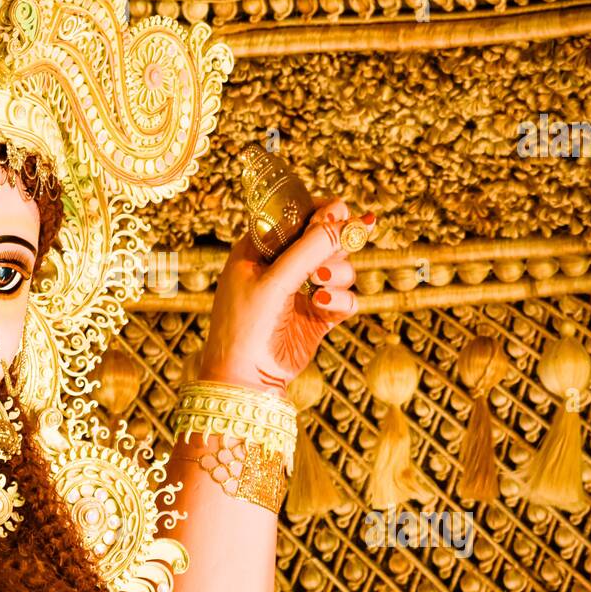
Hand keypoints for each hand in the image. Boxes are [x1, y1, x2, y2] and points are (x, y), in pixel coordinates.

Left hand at [198, 198, 371, 397]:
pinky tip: (323, 307)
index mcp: (260, 248)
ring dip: (338, 273)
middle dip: (333, 245)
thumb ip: (310, 248)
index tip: (339, 214)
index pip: (297, 215)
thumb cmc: (245, 325)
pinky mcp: (318, 317)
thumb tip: (346, 217)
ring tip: (321, 284)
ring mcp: (302, 291)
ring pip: (341, 267)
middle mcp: (282, 266)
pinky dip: (340, 301)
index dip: (321, 212)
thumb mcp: (274, 280)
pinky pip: (345, 298)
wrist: (244, 379)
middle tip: (327, 252)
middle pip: (325, 238)